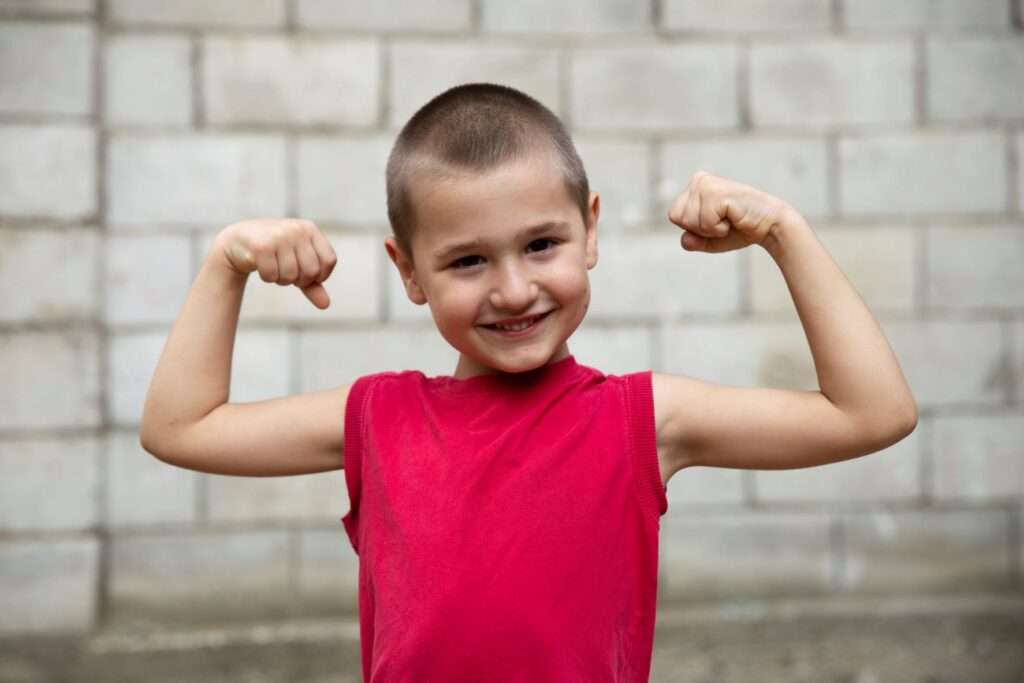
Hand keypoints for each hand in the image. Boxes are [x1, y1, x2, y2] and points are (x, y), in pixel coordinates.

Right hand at [213, 218, 337, 308]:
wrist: (239, 239)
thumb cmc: (275, 252)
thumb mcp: (298, 264)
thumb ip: (313, 283)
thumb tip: (326, 305)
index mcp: (310, 229)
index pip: (329, 261)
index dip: (320, 275)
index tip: (306, 275)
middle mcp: (296, 229)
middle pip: (311, 271)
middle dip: (299, 280)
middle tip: (287, 272)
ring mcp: (279, 236)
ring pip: (291, 275)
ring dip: (282, 280)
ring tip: (275, 268)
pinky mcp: (261, 246)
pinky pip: (272, 275)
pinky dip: (268, 277)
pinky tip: (263, 267)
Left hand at [667, 171, 792, 252]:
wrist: (769, 225)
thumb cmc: (740, 230)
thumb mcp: (709, 239)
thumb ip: (692, 241)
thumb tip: (684, 240)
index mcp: (694, 186)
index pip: (674, 216)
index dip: (693, 228)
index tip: (716, 221)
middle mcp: (698, 180)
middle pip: (678, 218)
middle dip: (700, 229)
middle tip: (724, 220)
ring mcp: (706, 184)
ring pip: (689, 221)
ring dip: (711, 229)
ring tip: (729, 218)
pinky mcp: (717, 193)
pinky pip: (705, 224)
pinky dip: (719, 229)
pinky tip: (734, 217)